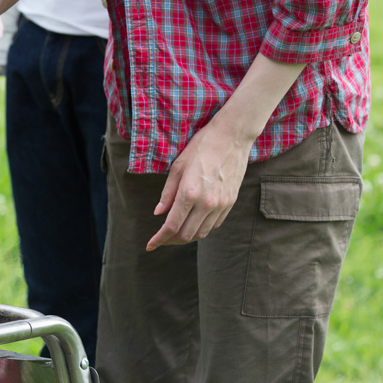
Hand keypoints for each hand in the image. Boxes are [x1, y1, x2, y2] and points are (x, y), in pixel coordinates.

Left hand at [146, 119, 253, 250]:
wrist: (233, 136)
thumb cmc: (201, 147)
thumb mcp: (177, 167)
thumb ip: (167, 193)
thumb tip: (158, 213)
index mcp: (189, 193)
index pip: (171, 226)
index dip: (159, 240)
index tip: (150, 246)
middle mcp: (207, 203)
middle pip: (186, 235)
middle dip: (170, 241)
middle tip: (160, 240)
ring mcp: (221, 204)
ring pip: (201, 233)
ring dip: (186, 238)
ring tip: (175, 234)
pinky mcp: (230, 202)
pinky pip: (214, 225)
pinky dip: (201, 229)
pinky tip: (193, 224)